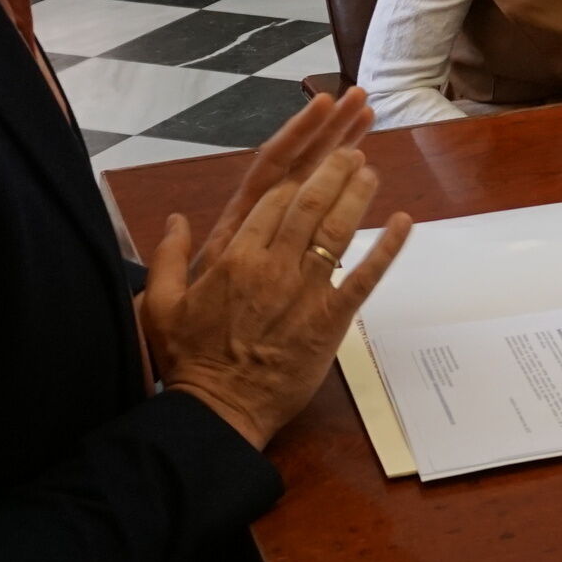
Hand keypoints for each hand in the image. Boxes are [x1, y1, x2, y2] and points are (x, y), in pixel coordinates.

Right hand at [141, 95, 410, 448]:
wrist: (218, 410)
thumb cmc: (189, 360)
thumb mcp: (160, 305)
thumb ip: (167, 257)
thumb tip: (176, 219)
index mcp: (234, 257)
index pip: (271, 200)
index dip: (294, 175)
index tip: (309, 158)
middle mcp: (274, 266)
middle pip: (310, 204)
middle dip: (332, 170)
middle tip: (351, 150)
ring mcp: (306, 291)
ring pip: (338, 230)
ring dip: (358, 195)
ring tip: (370, 171)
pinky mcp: (331, 320)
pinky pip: (364, 277)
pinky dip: (386, 247)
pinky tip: (401, 221)